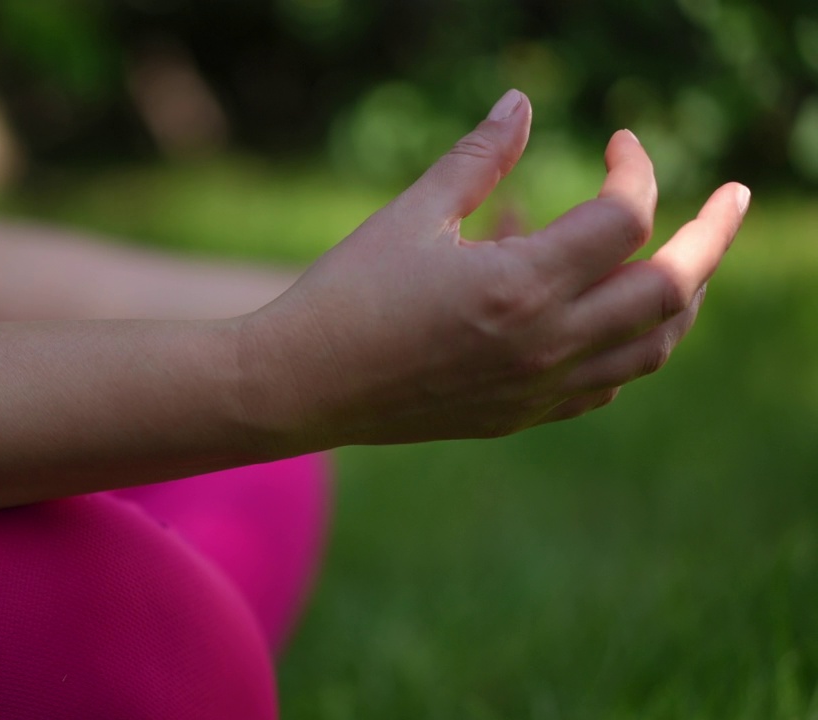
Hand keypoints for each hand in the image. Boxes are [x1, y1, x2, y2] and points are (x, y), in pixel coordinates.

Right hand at [239, 89, 749, 448]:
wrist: (299, 386)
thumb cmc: (345, 294)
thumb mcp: (411, 216)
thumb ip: (477, 160)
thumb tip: (519, 104)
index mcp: (519, 285)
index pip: (625, 220)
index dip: (636, 170)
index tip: (619, 142)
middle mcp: (543, 343)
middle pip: (671, 289)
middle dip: (712, 237)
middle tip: (729, 200)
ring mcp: (536, 388)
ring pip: (651, 348)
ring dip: (679, 298)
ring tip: (681, 261)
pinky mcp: (517, 416)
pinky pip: (604, 384)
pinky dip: (629, 347)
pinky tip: (607, 318)